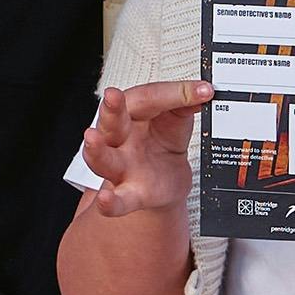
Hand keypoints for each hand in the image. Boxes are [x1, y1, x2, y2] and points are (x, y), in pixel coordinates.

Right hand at [78, 78, 204, 218]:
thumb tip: (202, 91)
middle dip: (111, 108)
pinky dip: (110, 203)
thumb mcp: (177, 117)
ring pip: (103, 159)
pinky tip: (104, 201)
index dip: (174, 94)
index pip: (148, 98)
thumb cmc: (164, 139)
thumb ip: (185, 104)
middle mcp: (120, 136)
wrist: (168, 177)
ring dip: (96, 150)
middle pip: (111, 121)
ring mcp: (121, 166)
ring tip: (91, 139)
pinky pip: (118, 200)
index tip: (202, 91)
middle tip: (112, 96)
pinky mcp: (131, 193)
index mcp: (132, 112)